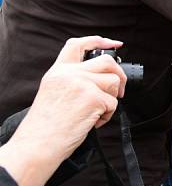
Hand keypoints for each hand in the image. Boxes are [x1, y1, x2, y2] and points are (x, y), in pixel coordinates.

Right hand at [0, 36, 124, 185]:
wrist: (37, 145)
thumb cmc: (46, 126)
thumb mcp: (53, 92)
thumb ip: (72, 79)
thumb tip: (101, 76)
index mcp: (57, 71)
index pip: (77, 44)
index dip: (98, 41)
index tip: (114, 44)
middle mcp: (69, 74)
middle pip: (107, 62)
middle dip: (119, 74)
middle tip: (119, 90)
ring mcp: (82, 84)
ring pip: (113, 81)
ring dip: (111, 99)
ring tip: (96, 113)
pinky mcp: (93, 98)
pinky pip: (113, 102)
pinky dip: (108, 115)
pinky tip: (93, 122)